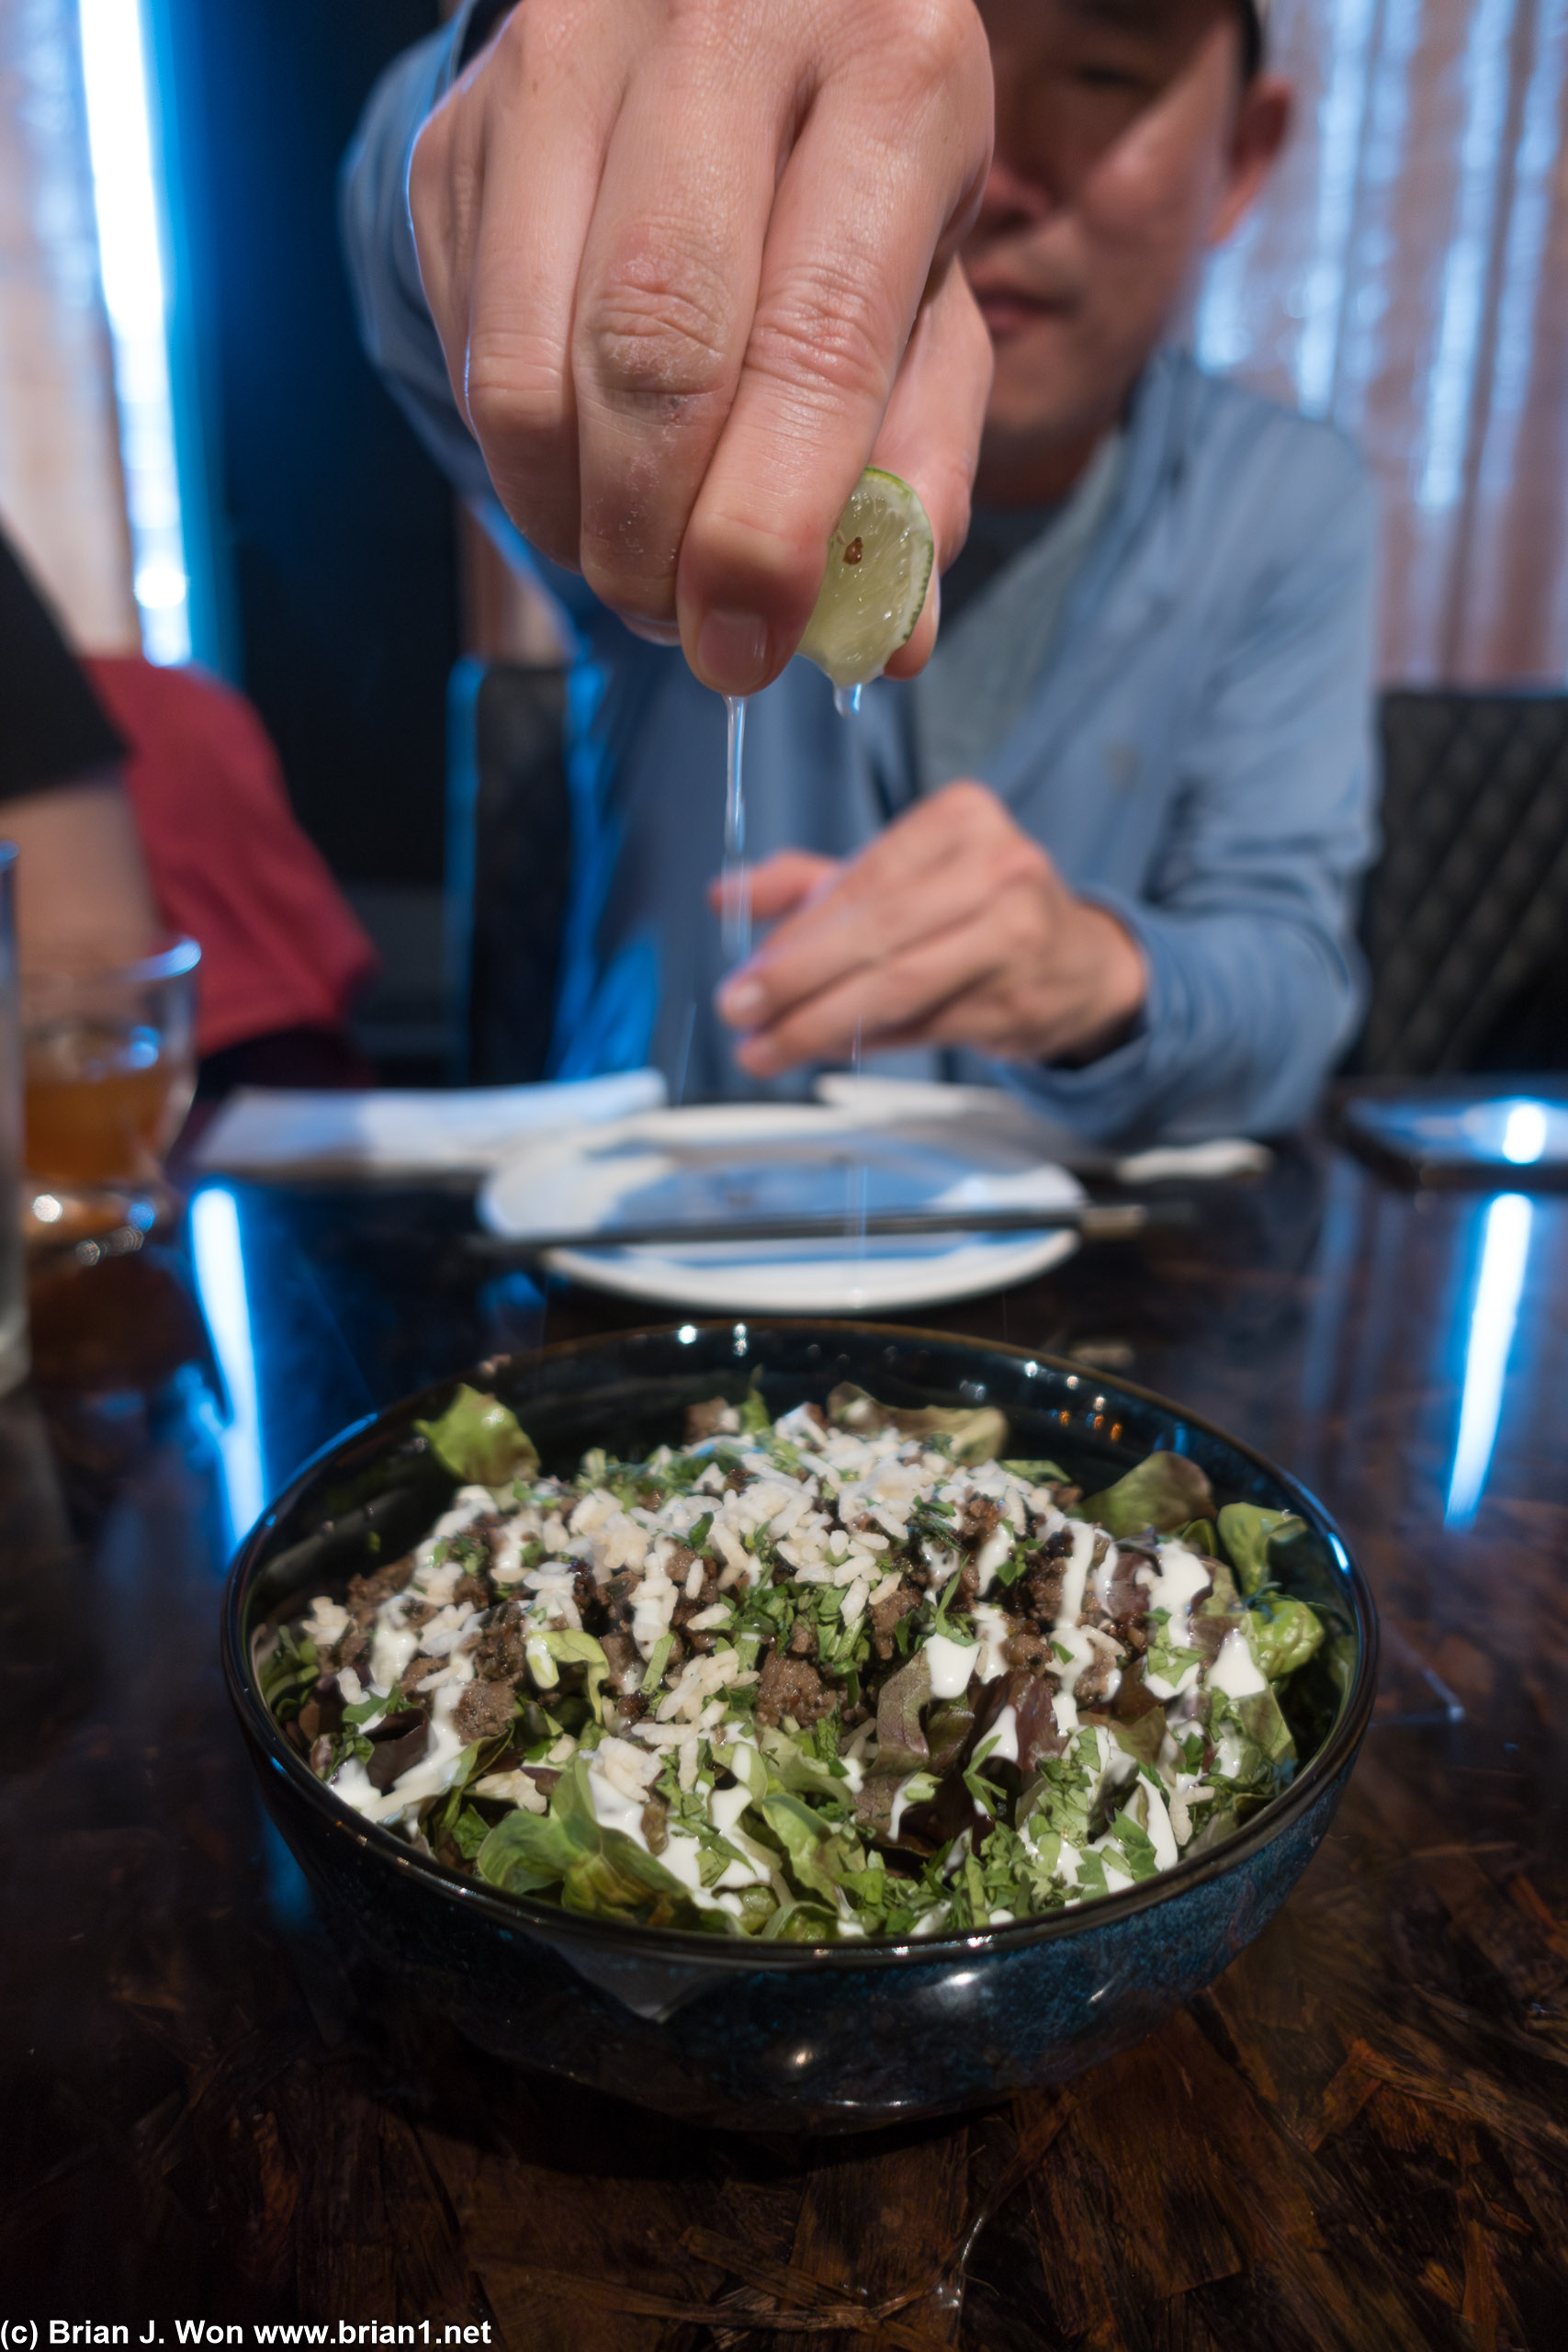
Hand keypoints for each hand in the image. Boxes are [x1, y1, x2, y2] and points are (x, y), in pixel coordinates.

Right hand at [410, 0, 993, 692]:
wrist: (727, 11)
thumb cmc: (853, 178)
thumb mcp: (934, 290)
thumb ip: (923, 457)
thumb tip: (888, 634)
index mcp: (888, 69)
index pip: (813, 340)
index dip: (767, 530)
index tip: (745, 646)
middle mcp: (718, 35)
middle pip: (648, 355)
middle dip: (656, 543)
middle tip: (683, 624)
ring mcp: (562, 68)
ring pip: (523, 372)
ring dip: (572, 525)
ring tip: (634, 565)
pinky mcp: (459, 131)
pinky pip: (466, 354)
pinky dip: (524, 462)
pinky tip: (586, 466)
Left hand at [712, 781, 1145, 1072]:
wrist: (1079, 963)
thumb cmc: (976, 908)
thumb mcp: (897, 875)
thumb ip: (810, 883)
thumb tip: (724, 895)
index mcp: (961, 818)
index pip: (862, 881)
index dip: (795, 935)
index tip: (744, 974)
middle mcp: (999, 867)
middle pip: (877, 935)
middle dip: (796, 981)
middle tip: (739, 1013)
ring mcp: (1017, 935)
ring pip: (898, 987)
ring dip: (819, 1023)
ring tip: (765, 1048)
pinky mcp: (1020, 999)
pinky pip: (924, 1026)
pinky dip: (866, 1041)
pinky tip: (825, 1049)